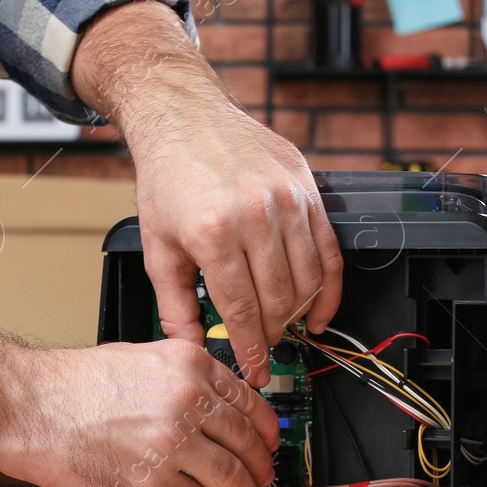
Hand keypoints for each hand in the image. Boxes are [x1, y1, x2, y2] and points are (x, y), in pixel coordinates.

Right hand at [0, 338, 279, 486]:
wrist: (27, 406)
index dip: (266, 429)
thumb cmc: (68, 384)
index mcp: (187, 364)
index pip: (249, 401)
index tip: (269, 442)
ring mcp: (172, 442)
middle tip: (263, 477)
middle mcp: (187, 400)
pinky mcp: (152, 480)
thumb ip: (180, 379)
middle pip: (246, 440)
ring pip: (231, 475)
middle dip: (260, 465)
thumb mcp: (138, 357)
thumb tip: (209, 407)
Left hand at [72, 0, 343, 387]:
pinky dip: (329, 288)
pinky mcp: (308, 188)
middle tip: (265, 347)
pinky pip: (329, 250)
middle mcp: (255, 214)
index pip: (242, 309)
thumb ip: (175, 305)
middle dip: (273, 333)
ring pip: (308, 279)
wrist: (184, 117)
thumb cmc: (168, 177)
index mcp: (213, 232)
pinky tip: (320, 311)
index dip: (251, 347)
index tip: (255, 369)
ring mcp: (287, 199)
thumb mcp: (157, 248)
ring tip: (285, 327)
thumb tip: (192, 347)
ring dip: (299, 314)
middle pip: (279, 299)